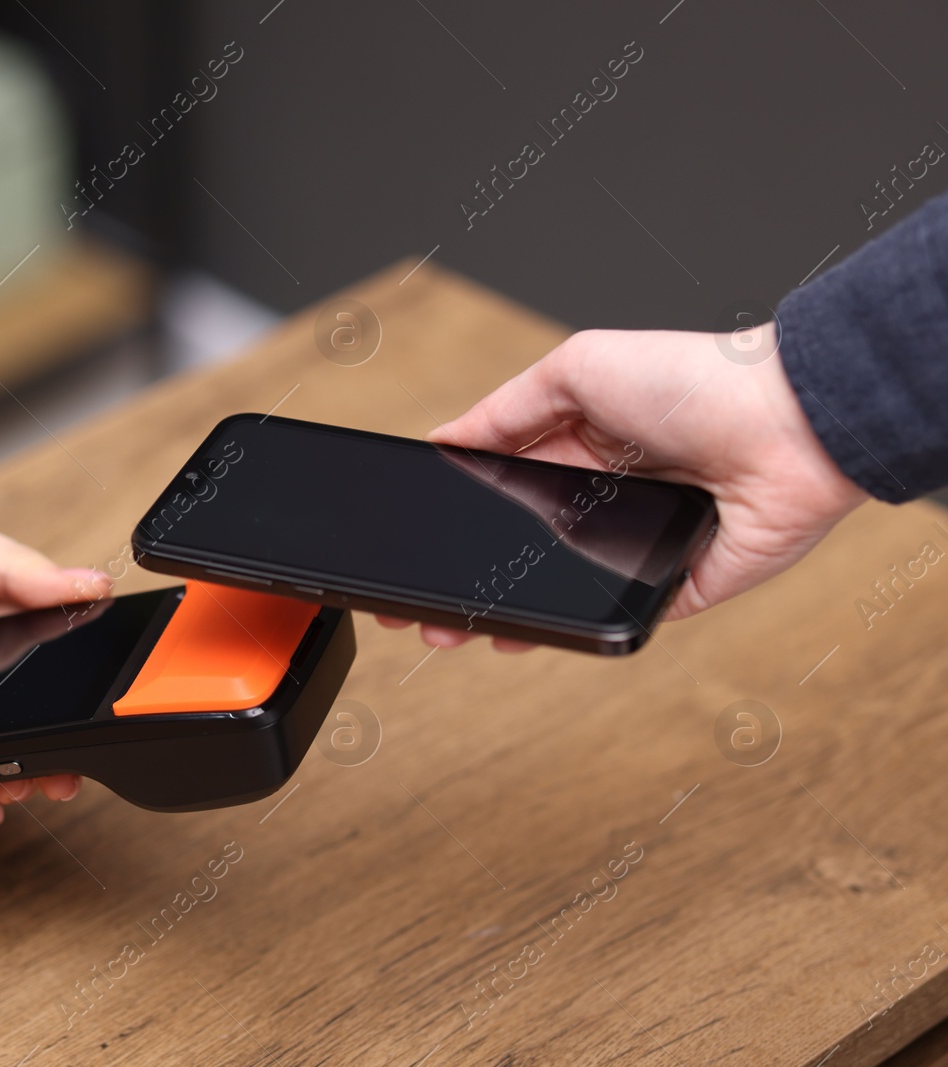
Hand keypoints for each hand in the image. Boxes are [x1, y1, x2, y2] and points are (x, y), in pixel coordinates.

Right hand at [393, 326, 868, 650]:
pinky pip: (610, 616)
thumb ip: (508, 409)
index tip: (409, 542)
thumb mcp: (578, 368)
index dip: (452, 517)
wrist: (788, 424)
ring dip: (502, 613)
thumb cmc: (693, 379)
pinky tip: (522, 636)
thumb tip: (445, 439)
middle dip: (462, 579)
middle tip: (412, 606)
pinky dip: (570, 630)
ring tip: (449, 632)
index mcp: (575, 446)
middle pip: (515, 550)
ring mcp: (632, 547)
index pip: (498, 489)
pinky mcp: (671, 588)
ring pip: (553, 592)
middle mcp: (600, 500)